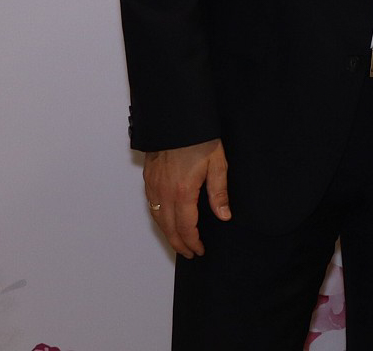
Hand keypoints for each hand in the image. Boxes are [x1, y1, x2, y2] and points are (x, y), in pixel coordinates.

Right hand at [143, 138, 228, 257]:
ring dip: (168, 234)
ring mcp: (153, 186)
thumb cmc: (198, 138)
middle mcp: (164, 192)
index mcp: (183, 192)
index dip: (192, 242)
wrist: (176, 118)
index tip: (199, 251)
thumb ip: (219, 192)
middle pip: (169, 228)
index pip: (186, 227)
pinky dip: (159, 219)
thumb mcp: (217, 162)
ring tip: (179, 242)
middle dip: (179, 244)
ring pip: (157, 219)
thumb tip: (224, 216)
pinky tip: (166, 221)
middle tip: (190, 254)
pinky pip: (151, 206)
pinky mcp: (148, 178)